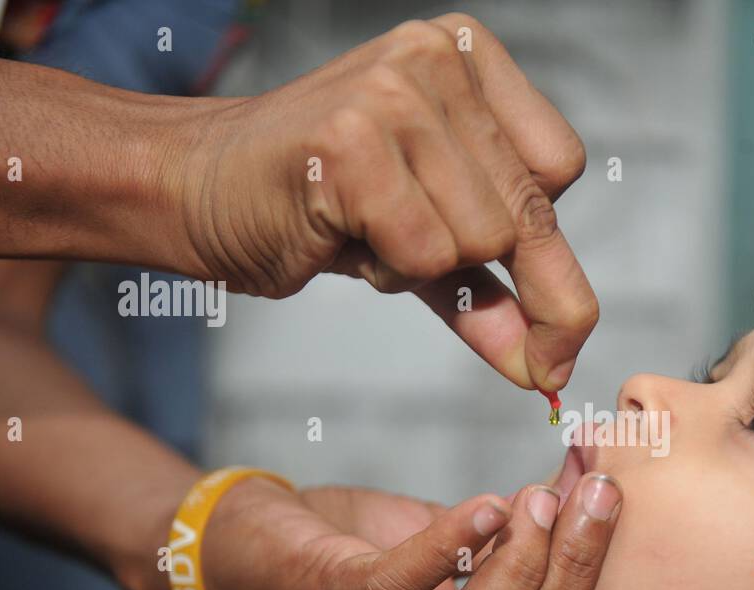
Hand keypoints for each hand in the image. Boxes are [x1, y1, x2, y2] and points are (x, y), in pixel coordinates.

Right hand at [176, 14, 595, 391]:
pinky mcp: (353, 139)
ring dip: (425, 269)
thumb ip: (493, 297)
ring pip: (483, 239)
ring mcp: (395, 92)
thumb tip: (551, 371)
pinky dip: (389, 273)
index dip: (545, 241)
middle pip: (530, 211)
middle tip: (478, 310)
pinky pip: (427, 256)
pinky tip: (341, 232)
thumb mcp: (424, 243)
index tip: (520, 284)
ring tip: (365, 230)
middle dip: (523, 291)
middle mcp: (438, 55)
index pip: (561, 166)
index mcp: (467, 53)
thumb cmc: (313, 204)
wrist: (192, 188)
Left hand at [198, 477, 649, 589]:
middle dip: (568, 579)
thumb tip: (585, 487)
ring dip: (520, 570)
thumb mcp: (444, 550)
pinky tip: (487, 507)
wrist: (239, 542)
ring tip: (543, 501)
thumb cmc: (353, 550)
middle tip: (600, 503)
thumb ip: (509, 541)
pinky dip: (448, 548)